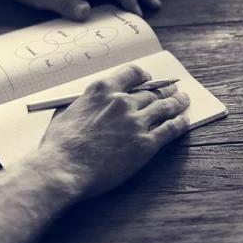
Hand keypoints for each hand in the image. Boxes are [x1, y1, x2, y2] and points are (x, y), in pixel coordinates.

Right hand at [38, 64, 189, 199]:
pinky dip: (180, 123)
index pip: (132, 73)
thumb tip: (90, 103)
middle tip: (173, 89)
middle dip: (165, 90)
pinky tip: (184, 121)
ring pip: (165, 106)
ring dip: (177, 102)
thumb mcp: (67, 113)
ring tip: (184, 100)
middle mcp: (122, 101)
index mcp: (103, 90)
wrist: (63, 169)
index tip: (149, 79)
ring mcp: (136, 121)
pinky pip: (170, 129)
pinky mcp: (146, 143)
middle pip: (151, 91)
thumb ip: (85, 104)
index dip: (145, 76)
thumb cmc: (59, 145)